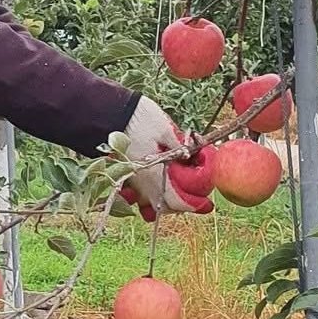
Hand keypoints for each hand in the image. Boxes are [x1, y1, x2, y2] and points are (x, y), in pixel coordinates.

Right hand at [119, 97, 212, 216]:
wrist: (111, 112)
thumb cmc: (139, 118)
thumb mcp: (166, 129)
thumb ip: (181, 146)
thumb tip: (193, 156)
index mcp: (154, 175)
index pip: (176, 202)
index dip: (194, 205)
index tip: (206, 202)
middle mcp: (142, 184)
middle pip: (166, 206)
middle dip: (182, 203)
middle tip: (196, 190)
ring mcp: (133, 181)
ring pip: (154, 202)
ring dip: (169, 198)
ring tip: (181, 184)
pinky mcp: (127, 175)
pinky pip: (143, 194)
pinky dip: (156, 192)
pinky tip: (163, 178)